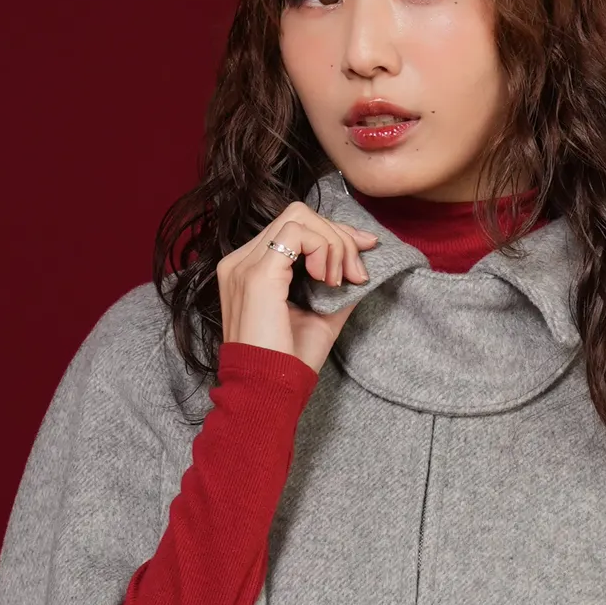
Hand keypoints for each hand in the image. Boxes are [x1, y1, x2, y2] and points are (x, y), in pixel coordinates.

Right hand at [216, 203, 379, 375]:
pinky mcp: (257, 274)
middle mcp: (241, 261)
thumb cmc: (289, 362)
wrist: (269, 390)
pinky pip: (298, 233)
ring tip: (340, 280)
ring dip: (333, 243)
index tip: (364, 252)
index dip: (333, 233)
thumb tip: (363, 266)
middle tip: (356, 273)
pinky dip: (323, 249)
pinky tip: (327, 280)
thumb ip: (337, 288)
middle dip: (338, 236)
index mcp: (250, 269)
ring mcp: (245, 264)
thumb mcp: (322, 316)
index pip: (294, 228)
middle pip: (298, 215)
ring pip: (299, 217)